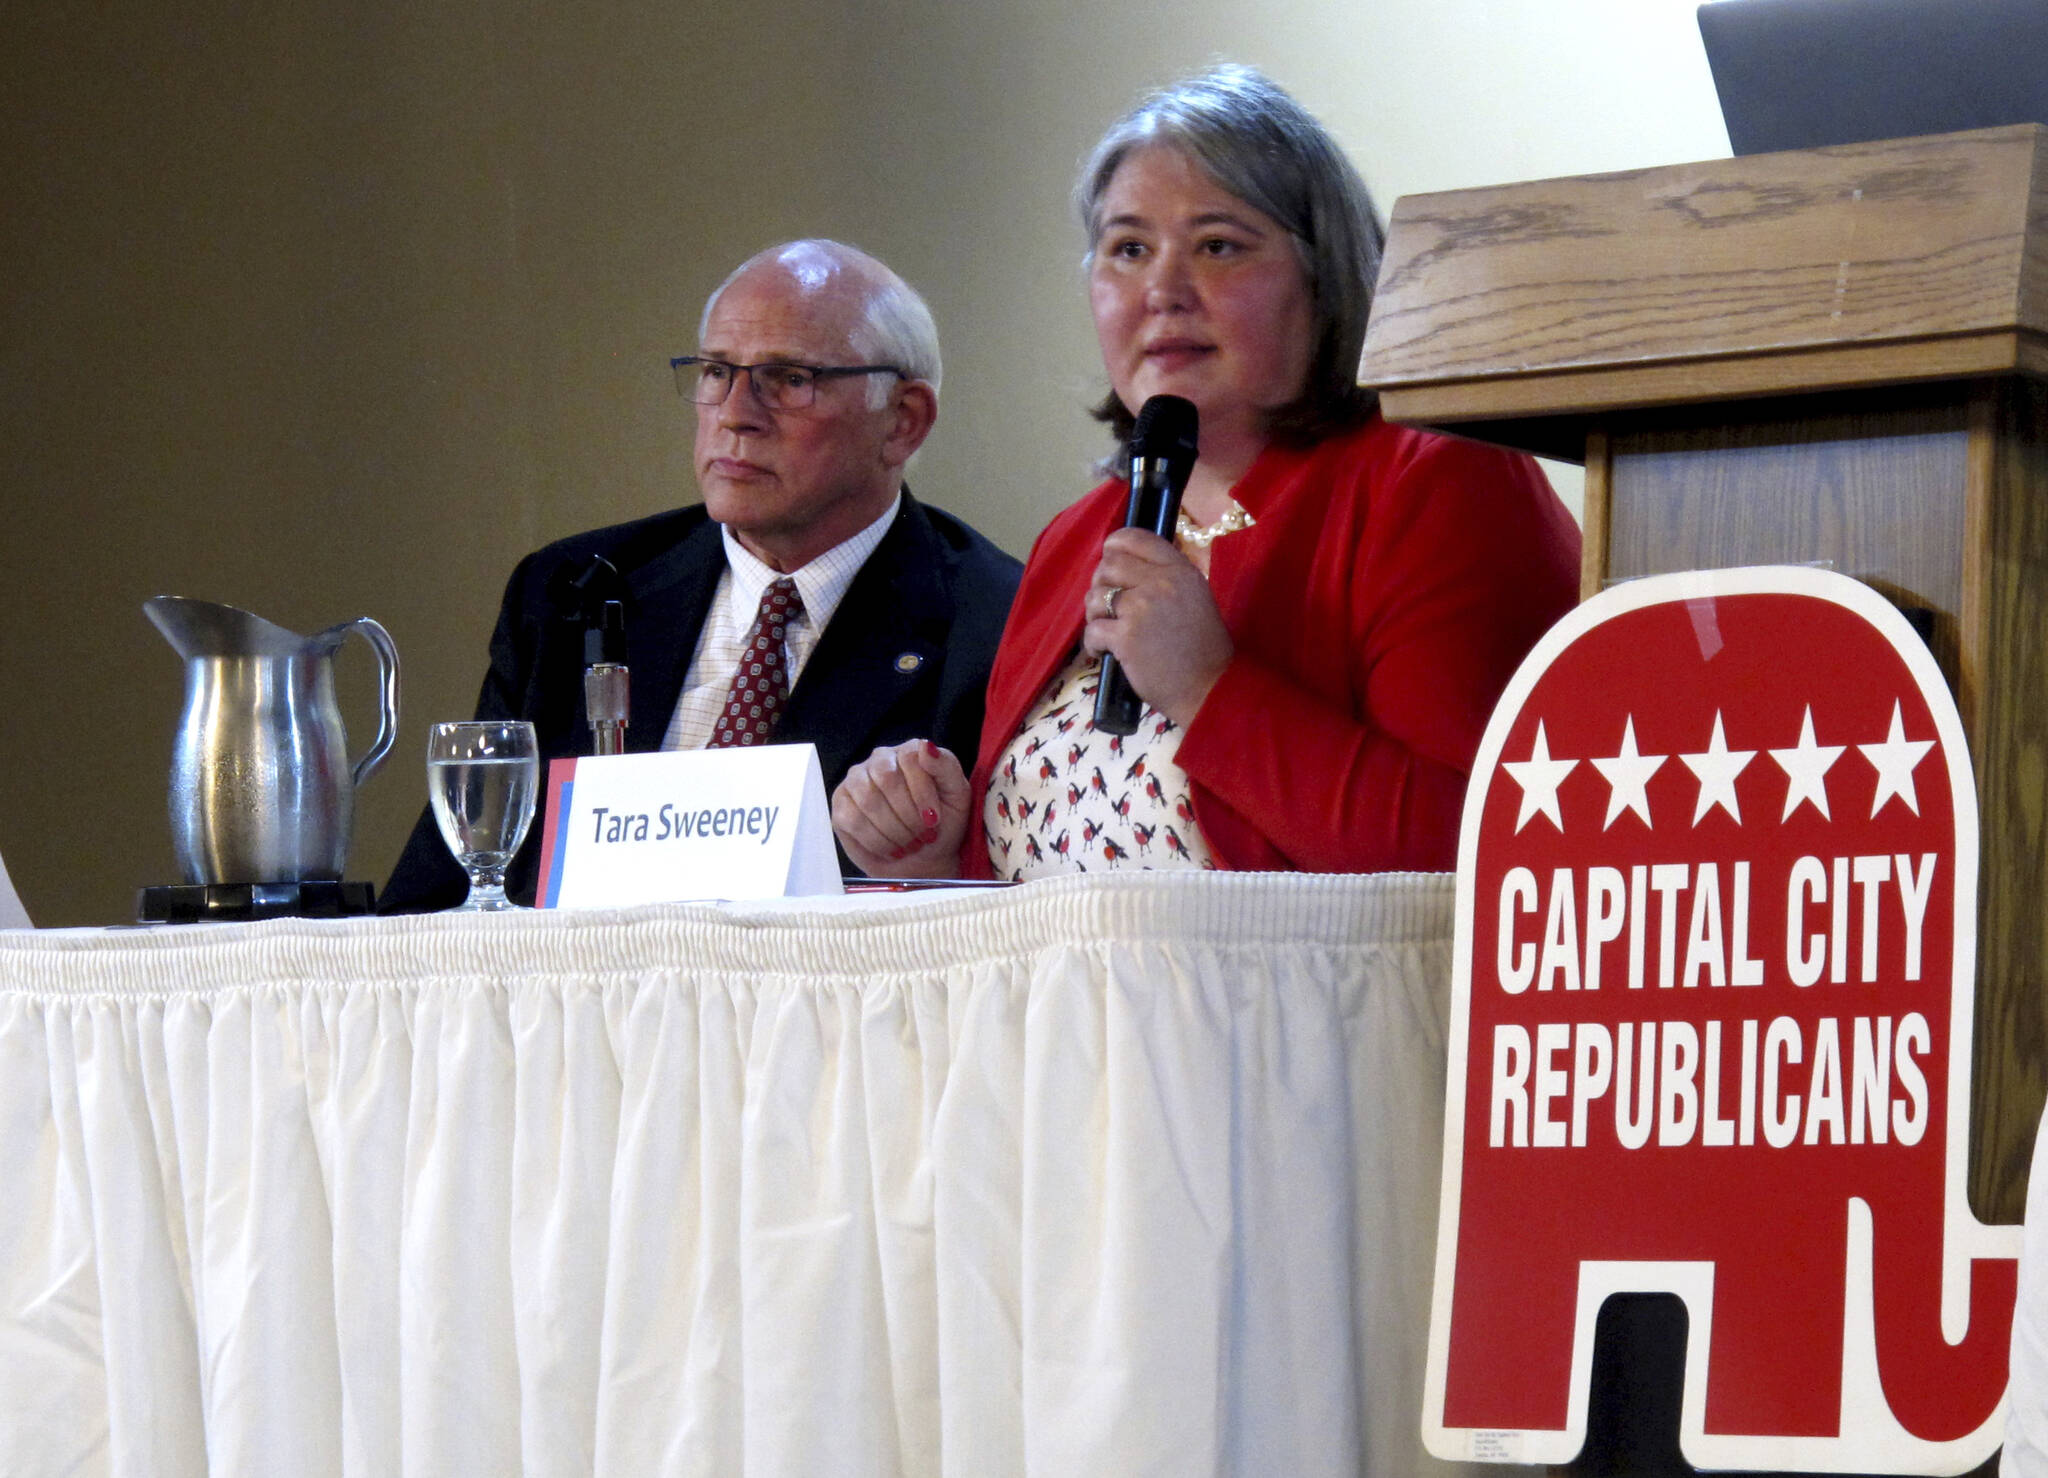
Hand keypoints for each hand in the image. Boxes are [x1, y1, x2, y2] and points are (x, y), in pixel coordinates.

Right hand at [831, 739, 970, 877]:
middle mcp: (880, 760)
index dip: (922, 793)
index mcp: (909, 751)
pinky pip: (852, 819)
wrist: (925, 858)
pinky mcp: (841, 805)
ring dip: (893, 830)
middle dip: (908, 815)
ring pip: (868, 800)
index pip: (910, 758)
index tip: (934, 819)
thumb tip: (926, 745)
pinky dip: (876, 841)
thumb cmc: (943, 824)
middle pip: (886, 778)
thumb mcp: (957, 796)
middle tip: (921, 836)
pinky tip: (890, 848)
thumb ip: (946, 766)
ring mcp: (856, 781)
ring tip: (909, 844)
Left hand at [1083, 529, 1232, 726]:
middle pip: (1109, 565)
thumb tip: (1128, 568)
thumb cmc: (1203, 648)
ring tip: (1106, 631)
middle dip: (1100, 584)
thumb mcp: (1195, 598)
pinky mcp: (1126, 637)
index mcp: (1180, 570)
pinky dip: (1092, 645)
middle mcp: (1161, 582)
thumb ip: (1166, 579)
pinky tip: (1104, 653)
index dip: (1115, 545)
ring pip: (1095, 596)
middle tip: (1106, 606)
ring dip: (1093, 614)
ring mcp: (1141, 608)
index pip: (1138, 538)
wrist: (1209, 687)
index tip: (1109, 558)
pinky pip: (1092, 631)